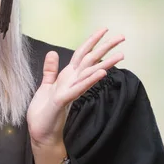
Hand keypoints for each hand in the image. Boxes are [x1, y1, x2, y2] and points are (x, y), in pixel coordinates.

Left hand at [27, 28, 124, 149]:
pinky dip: (89, 80)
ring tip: (121, 55)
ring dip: (105, 64)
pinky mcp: (64, 100)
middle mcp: (72, 82)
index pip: (82, 54)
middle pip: (91, 60)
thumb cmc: (44, 112)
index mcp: (68, 76)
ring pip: (89, 73)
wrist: (41, 134)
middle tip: (123, 37)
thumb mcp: (45, 86)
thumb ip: (50, 70)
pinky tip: (101, 73)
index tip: (105, 29)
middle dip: (106, 48)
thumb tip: (53, 52)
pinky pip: (78, 88)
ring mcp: (70, 90)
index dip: (92, 41)